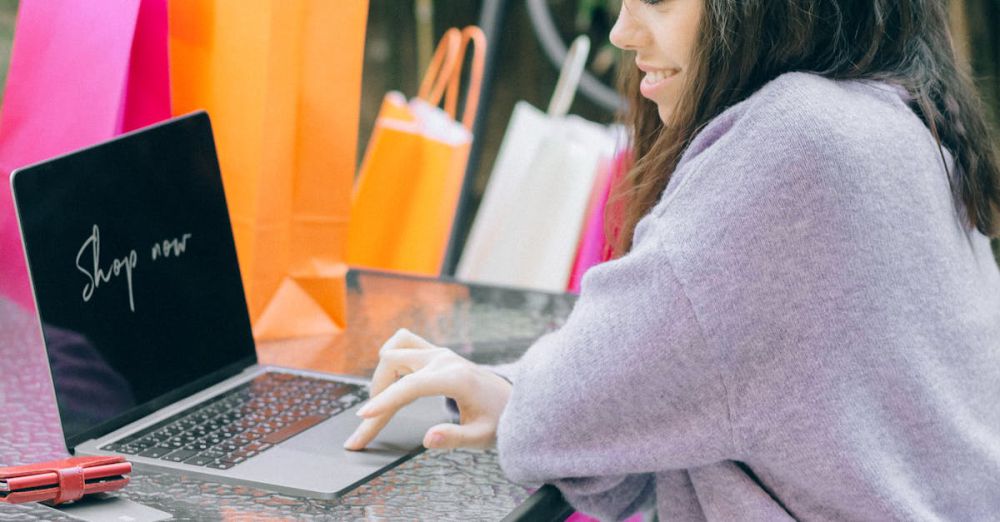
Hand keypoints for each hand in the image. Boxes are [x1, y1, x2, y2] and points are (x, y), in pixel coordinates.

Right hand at [344, 328, 511, 450]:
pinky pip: (404, 342)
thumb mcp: (481, 436)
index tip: (364, 416)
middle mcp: (444, 359)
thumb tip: (428, 439)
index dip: (385, 401)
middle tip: (369, 427)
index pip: (410, 386)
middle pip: (393, 364)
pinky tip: (390, 380)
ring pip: (395, 348)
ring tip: (380, 402)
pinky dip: (391, 358)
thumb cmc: (498, 419)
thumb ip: (454, 438)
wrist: (512, 399)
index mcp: (455, 379)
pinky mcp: (436, 353)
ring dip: (381, 373)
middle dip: (376, 394)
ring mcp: (439, 353)